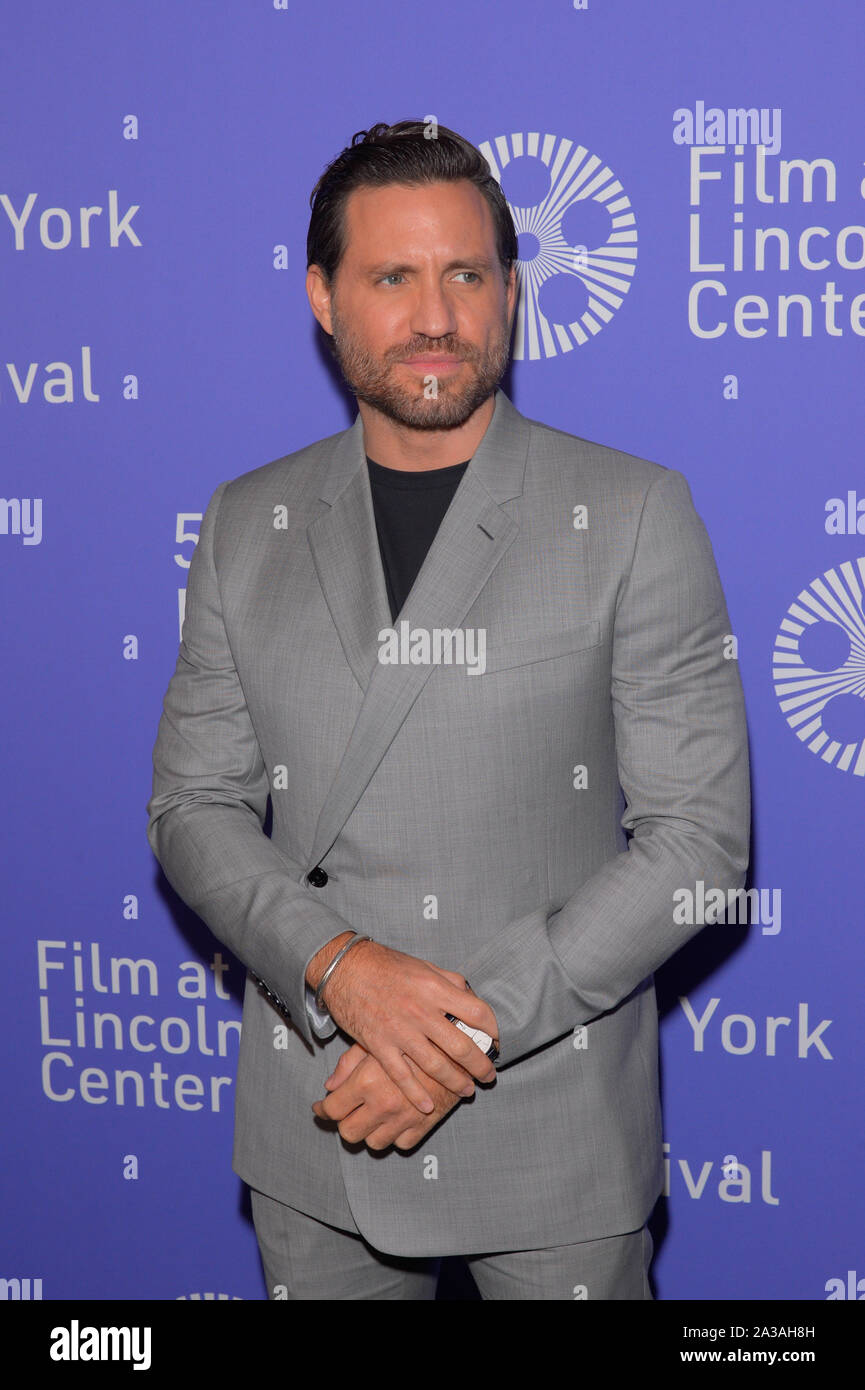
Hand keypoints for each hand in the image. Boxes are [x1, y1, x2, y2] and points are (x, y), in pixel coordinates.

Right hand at [312, 939, 498, 1113]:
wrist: (346, 967)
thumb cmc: (386, 965)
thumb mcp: (424, 966)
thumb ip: (449, 982)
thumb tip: (471, 996)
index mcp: (435, 988)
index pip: (477, 1012)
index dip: (493, 1029)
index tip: (497, 1040)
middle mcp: (421, 1011)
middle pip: (461, 1045)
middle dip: (480, 1065)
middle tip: (488, 1076)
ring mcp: (400, 1031)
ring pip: (436, 1065)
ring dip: (456, 1082)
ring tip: (467, 1090)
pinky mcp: (379, 1045)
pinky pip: (401, 1075)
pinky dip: (416, 1093)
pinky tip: (428, 1106)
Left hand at [312, 1042, 473, 1150]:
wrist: (458, 1042)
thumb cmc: (414, 1034)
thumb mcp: (376, 1039)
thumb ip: (349, 1063)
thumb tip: (331, 1084)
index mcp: (366, 1081)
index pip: (332, 1108)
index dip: (323, 1109)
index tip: (321, 1107)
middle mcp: (382, 1103)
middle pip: (348, 1132)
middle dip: (345, 1123)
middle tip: (348, 1112)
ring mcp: (404, 1118)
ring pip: (374, 1143)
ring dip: (371, 1131)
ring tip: (373, 1115)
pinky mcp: (424, 1126)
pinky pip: (401, 1144)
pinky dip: (397, 1135)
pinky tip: (397, 1118)